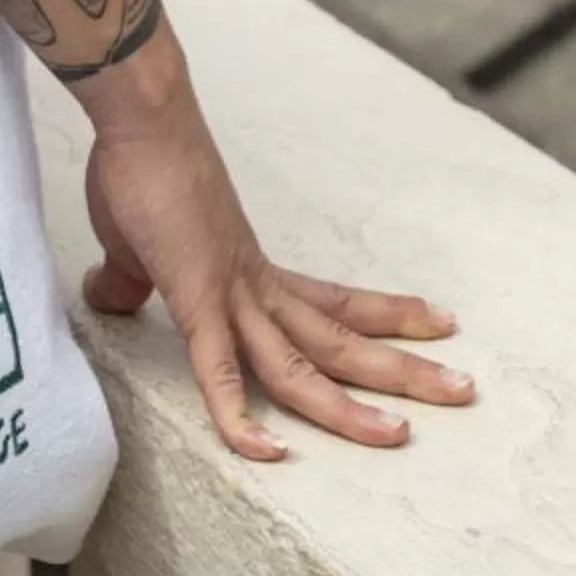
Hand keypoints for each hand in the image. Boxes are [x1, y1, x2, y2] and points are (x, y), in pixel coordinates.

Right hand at [76, 29, 473, 459]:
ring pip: (302, 366)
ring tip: (404, 435)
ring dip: (352, 405)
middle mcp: (257, 287)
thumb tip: (111, 296)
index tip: (434, 325)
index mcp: (252, 274)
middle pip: (341, 341)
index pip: (334, 305)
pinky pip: (220, 371)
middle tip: (464, 389)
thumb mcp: (137, 242)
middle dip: (403, 369)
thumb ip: (131, 279)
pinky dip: (239, 416)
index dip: (385, 317)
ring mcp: (232, 295)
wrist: (144, 122)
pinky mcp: (196, 299)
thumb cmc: (140, 172)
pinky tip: (267, 453)